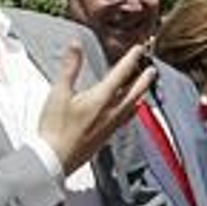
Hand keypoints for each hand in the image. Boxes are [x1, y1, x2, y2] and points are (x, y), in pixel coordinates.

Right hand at [38, 43, 155, 173]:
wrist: (54, 160)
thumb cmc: (54, 129)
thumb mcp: (59, 92)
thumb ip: (70, 67)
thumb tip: (75, 45)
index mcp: (101, 99)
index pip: (121, 73)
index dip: (131, 59)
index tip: (139, 49)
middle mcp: (110, 112)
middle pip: (133, 92)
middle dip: (143, 79)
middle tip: (152, 70)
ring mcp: (110, 126)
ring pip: (131, 107)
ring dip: (139, 94)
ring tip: (144, 90)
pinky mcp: (106, 137)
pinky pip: (125, 119)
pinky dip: (131, 110)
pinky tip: (129, 112)